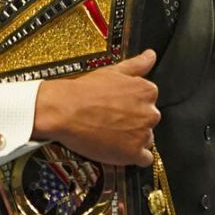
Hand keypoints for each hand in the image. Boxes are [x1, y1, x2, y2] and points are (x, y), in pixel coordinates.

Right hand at [32, 49, 160, 165]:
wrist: (63, 110)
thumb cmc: (84, 91)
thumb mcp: (112, 71)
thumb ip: (137, 65)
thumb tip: (151, 55)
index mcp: (147, 91)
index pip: (149, 102)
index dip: (133, 106)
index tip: (119, 107)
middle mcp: (150, 113)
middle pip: (148, 121)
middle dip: (134, 123)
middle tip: (111, 121)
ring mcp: (143, 134)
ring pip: (146, 140)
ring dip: (133, 139)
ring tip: (111, 134)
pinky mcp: (133, 153)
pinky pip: (144, 159)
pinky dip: (133, 156)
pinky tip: (118, 149)